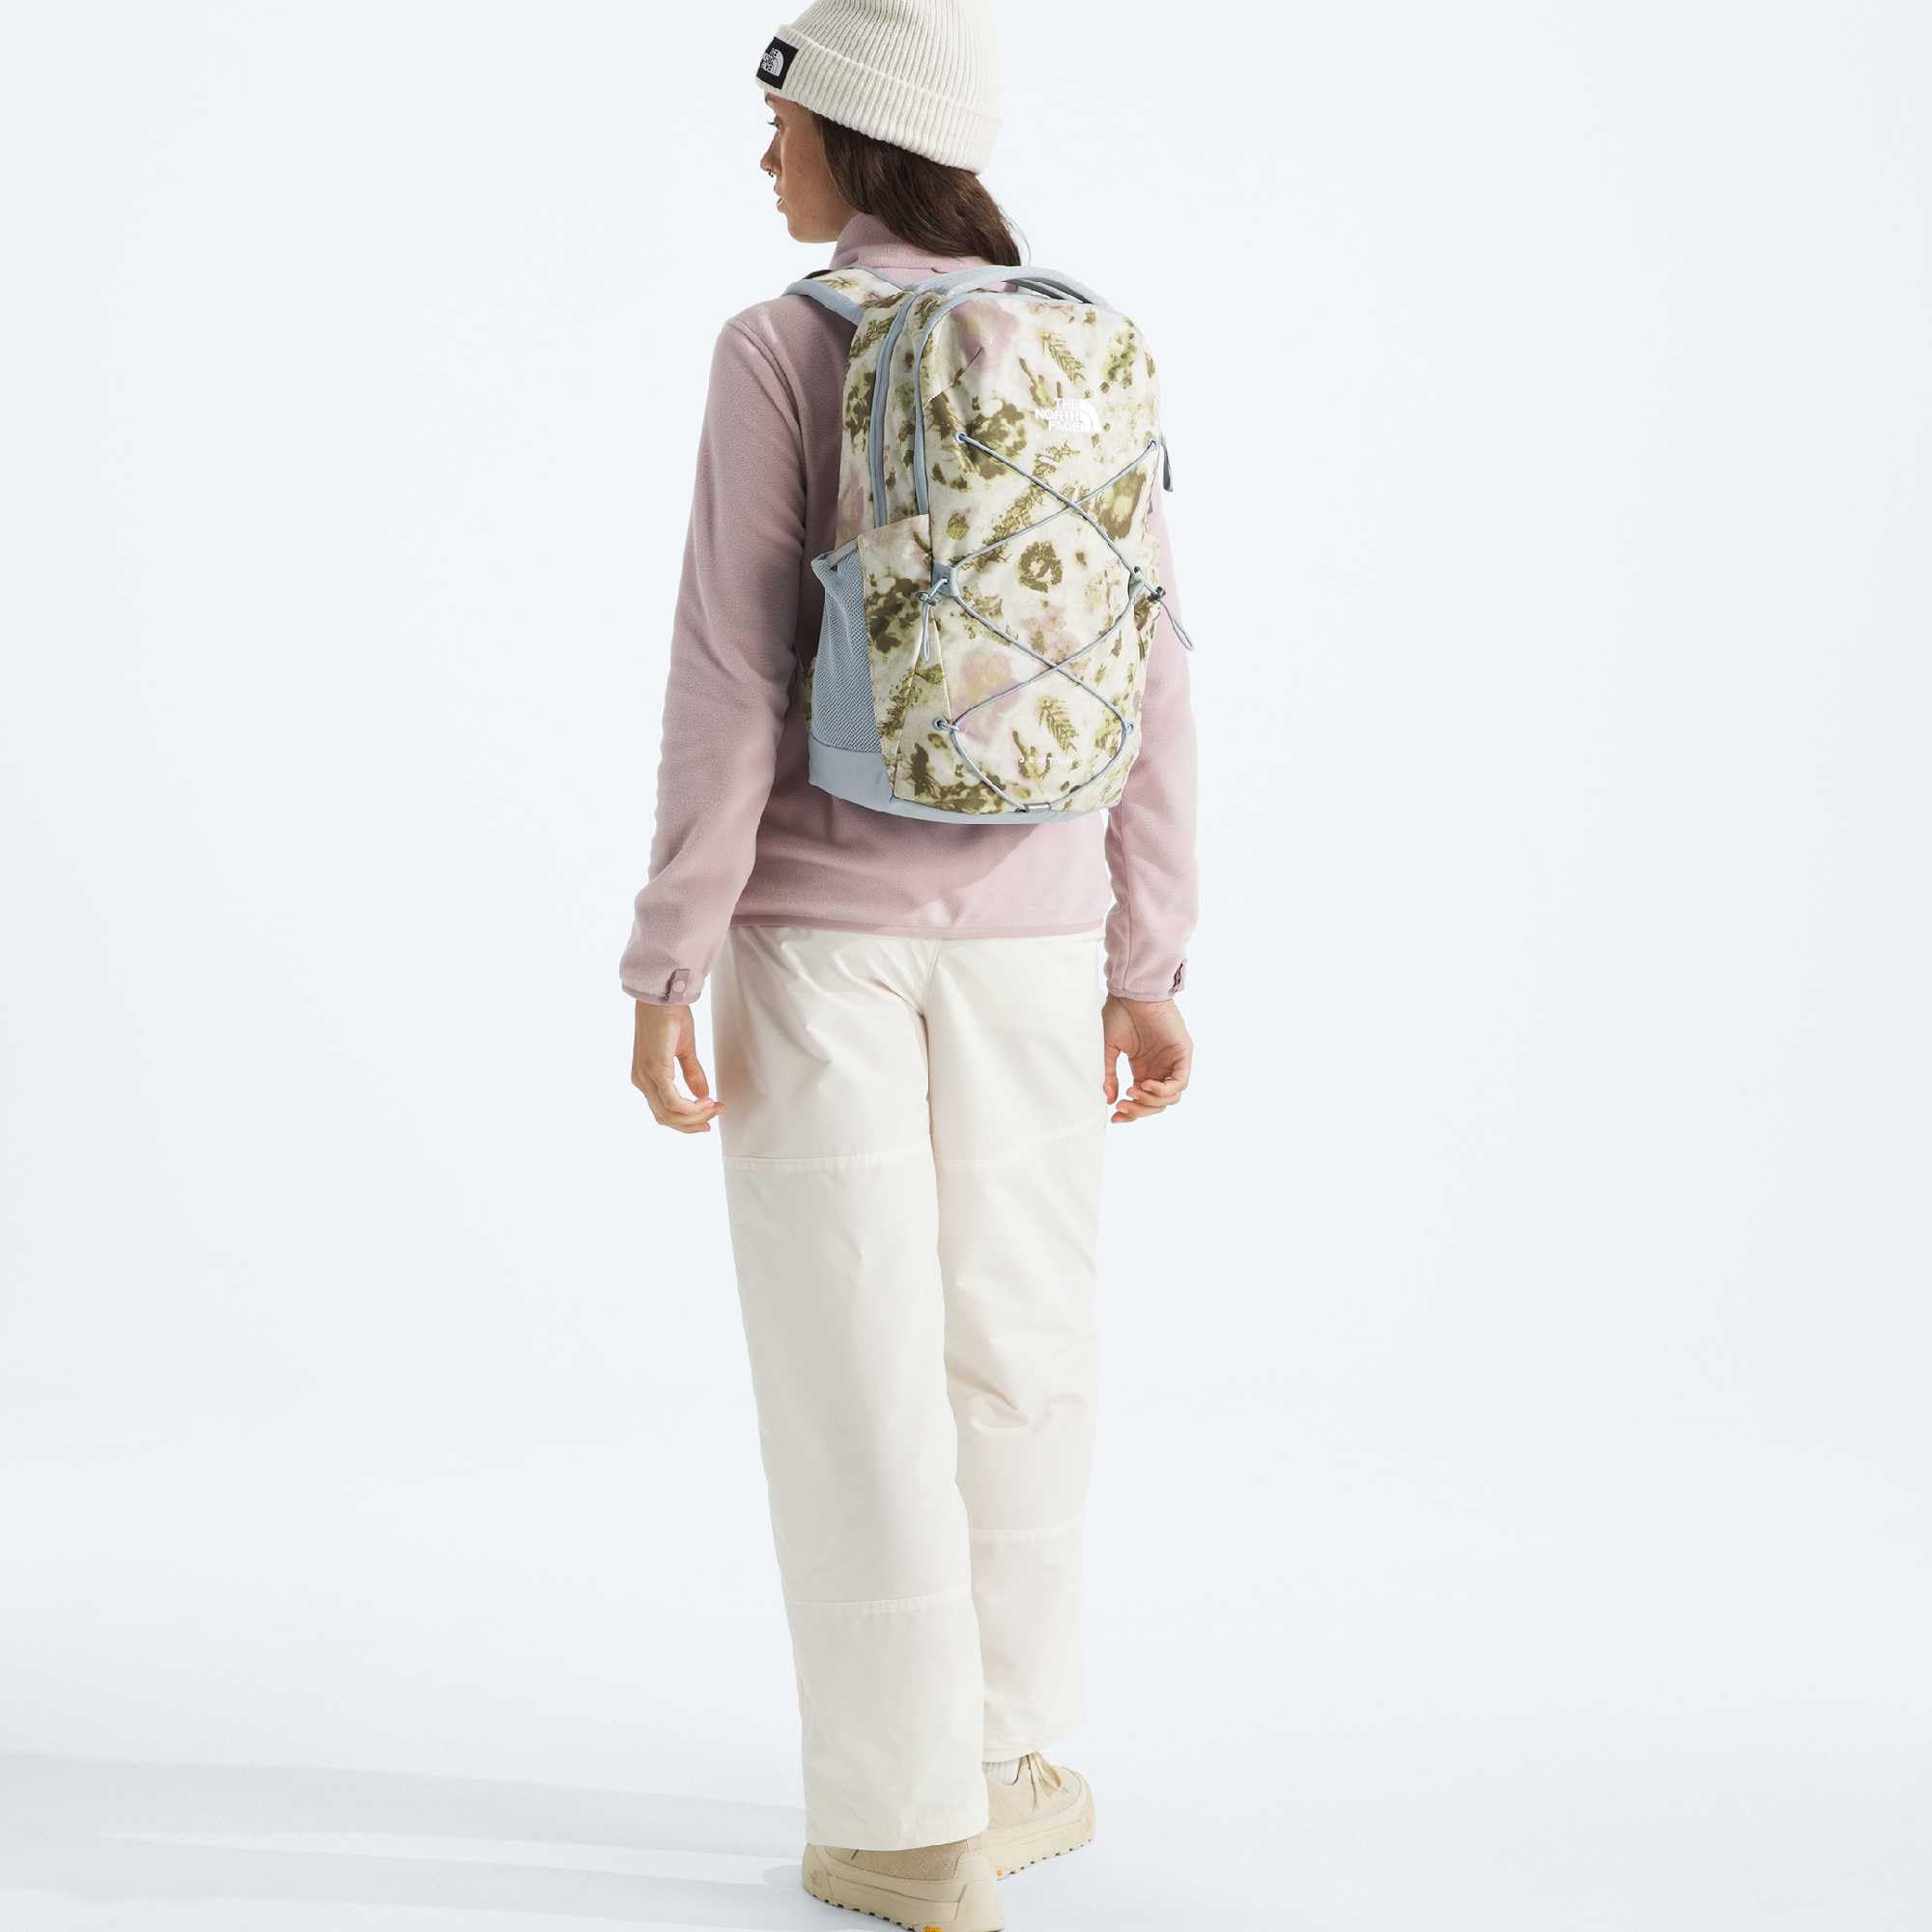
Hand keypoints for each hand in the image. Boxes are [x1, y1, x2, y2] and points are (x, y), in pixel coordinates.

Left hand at [630, 1001, 722, 1133]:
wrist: (663, 996)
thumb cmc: (669, 1016)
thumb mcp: (685, 1050)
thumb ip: (692, 1074)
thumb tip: (703, 1095)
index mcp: (646, 1077)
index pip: (663, 1112)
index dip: (687, 1121)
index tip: (709, 1118)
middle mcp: (641, 1081)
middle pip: (665, 1118)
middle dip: (693, 1123)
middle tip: (715, 1116)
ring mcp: (645, 1077)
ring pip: (668, 1114)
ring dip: (695, 1116)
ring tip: (714, 1107)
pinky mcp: (655, 1070)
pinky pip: (672, 1101)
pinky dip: (690, 1107)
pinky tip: (705, 1101)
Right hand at [1102, 995, 1192, 1124]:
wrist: (1131, 992)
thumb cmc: (1119, 1013)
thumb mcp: (1109, 1049)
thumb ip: (1109, 1074)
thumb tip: (1109, 1100)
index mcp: (1144, 1068)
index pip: (1143, 1101)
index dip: (1131, 1113)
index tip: (1114, 1117)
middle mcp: (1159, 1068)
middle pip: (1157, 1104)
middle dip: (1139, 1110)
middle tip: (1122, 1107)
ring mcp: (1172, 1062)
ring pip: (1171, 1098)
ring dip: (1151, 1101)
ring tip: (1133, 1091)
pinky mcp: (1182, 1054)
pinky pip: (1180, 1082)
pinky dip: (1163, 1089)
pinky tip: (1145, 1084)